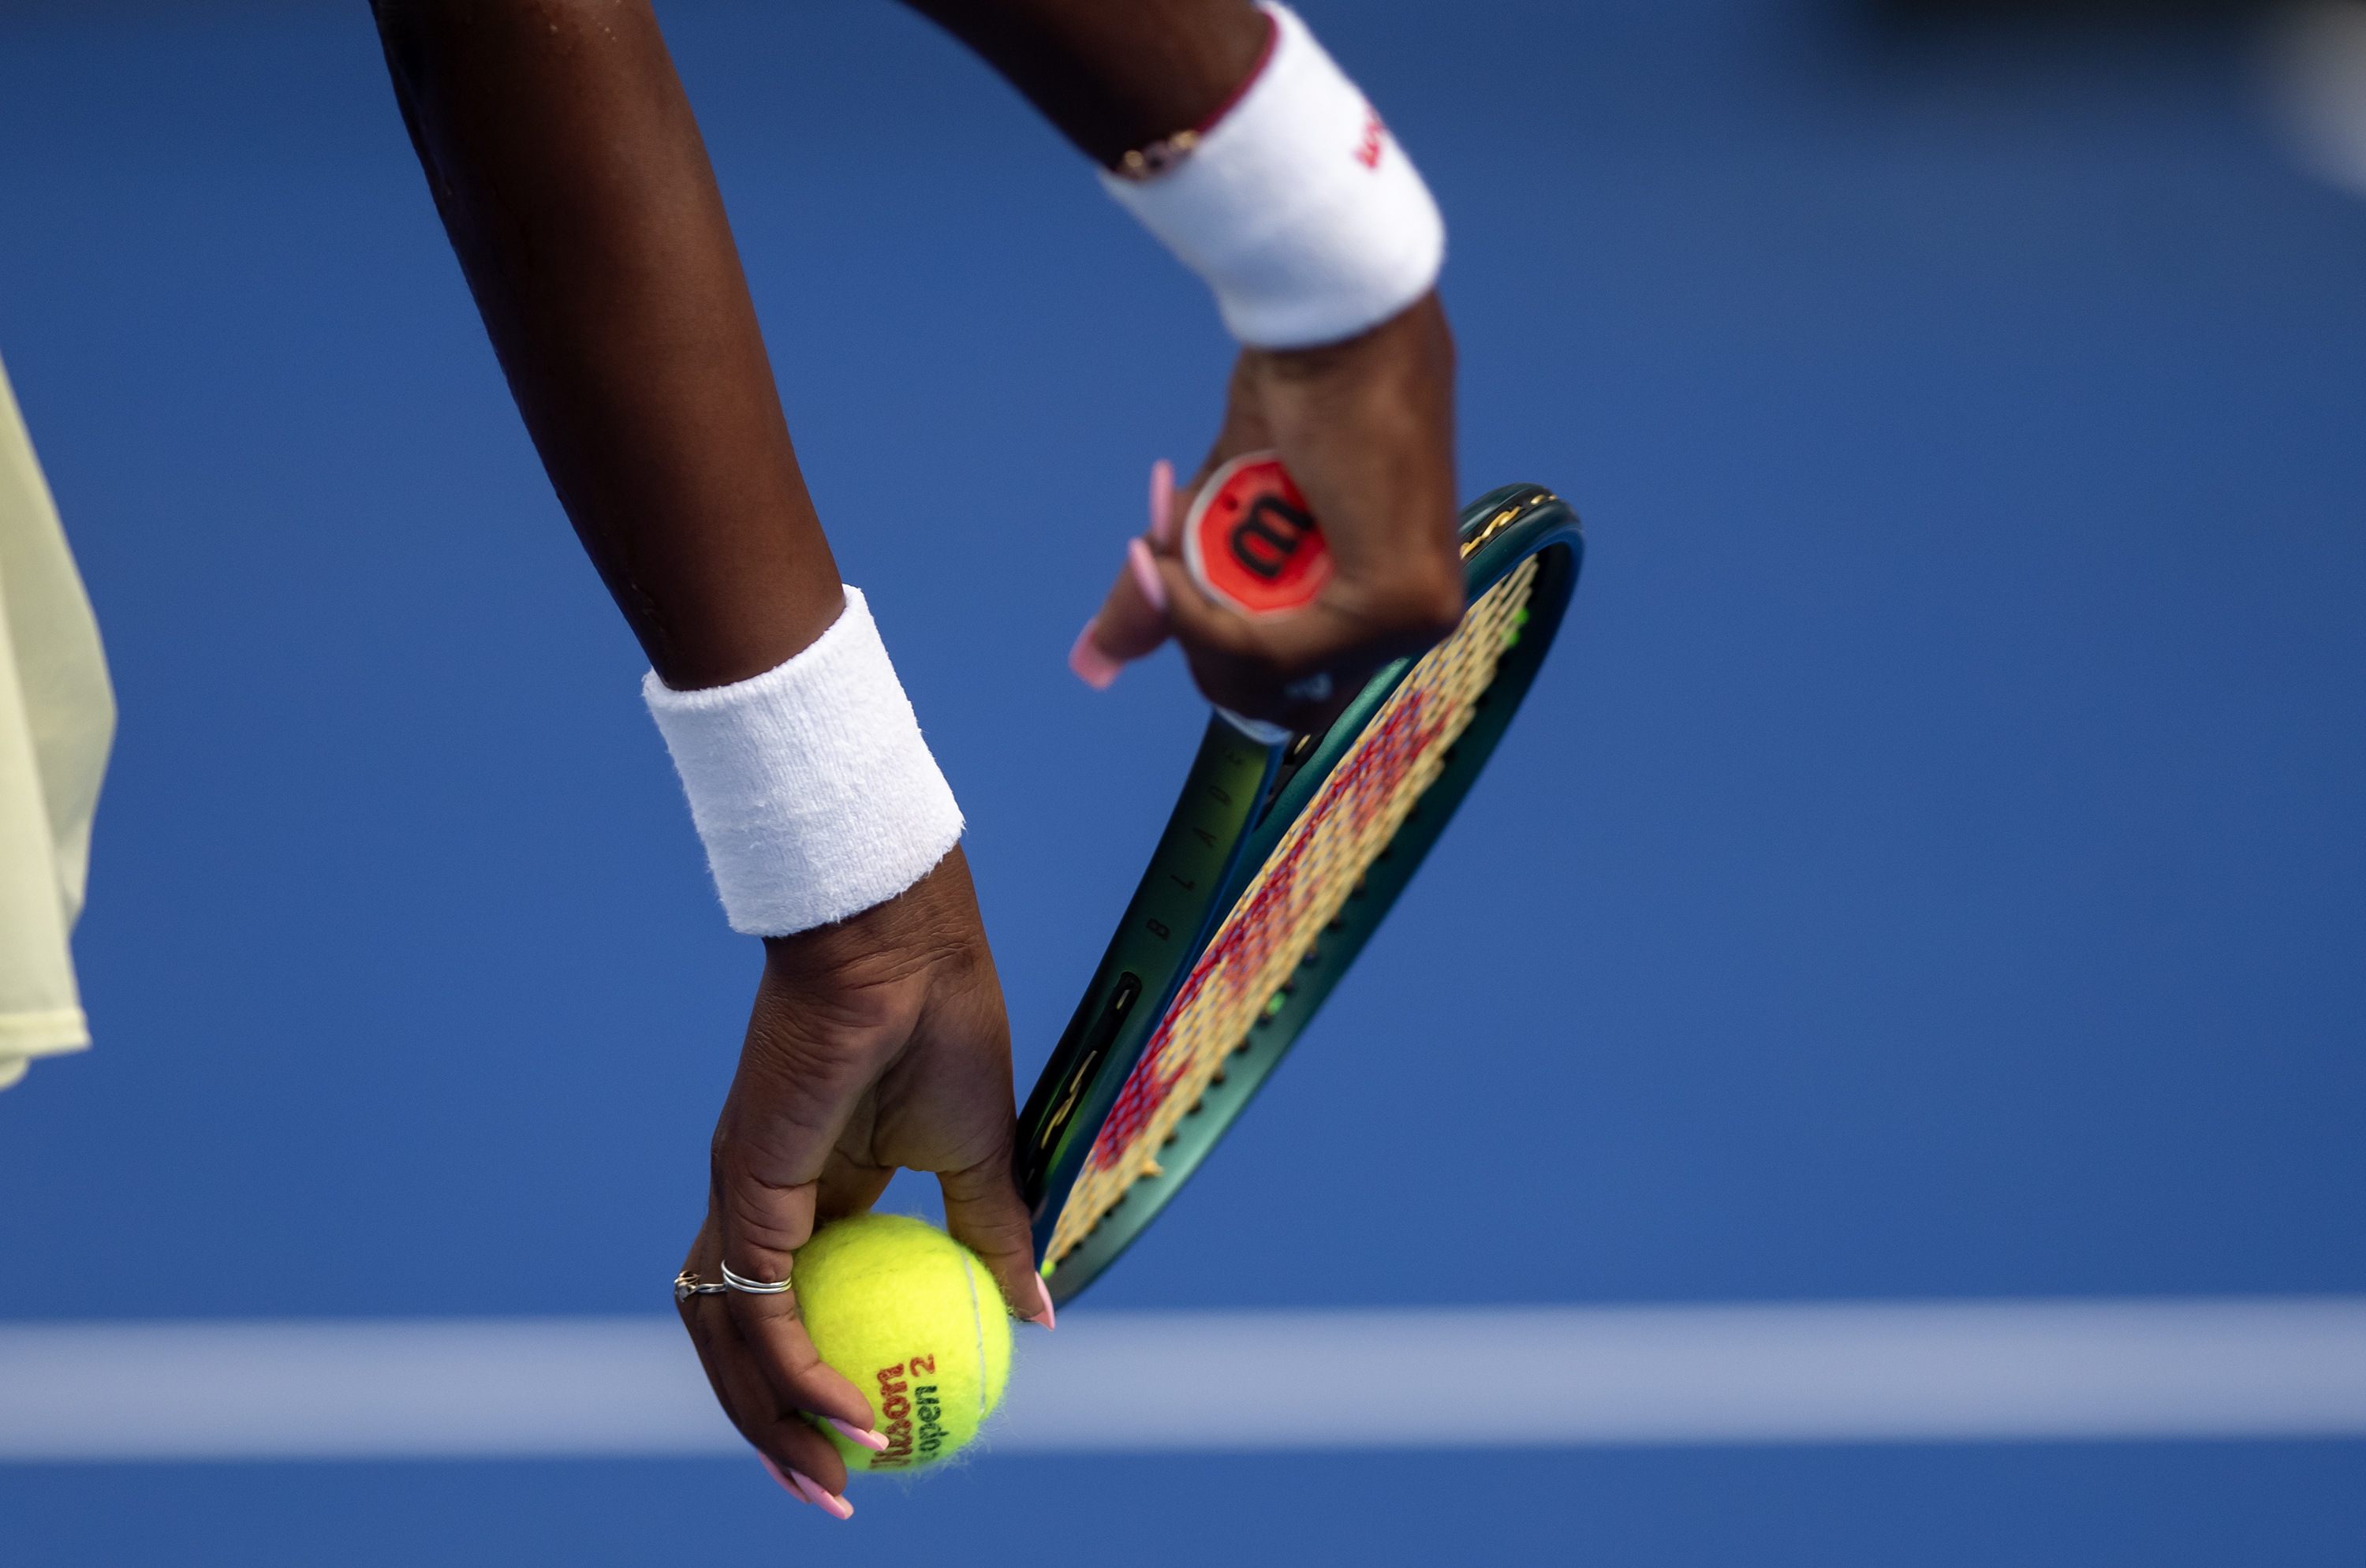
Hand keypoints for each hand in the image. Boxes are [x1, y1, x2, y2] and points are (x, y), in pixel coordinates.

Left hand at [673, 848, 1046, 1517]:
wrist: (902, 942)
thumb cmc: (943, 1019)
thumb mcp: (981, 1154)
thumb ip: (994, 1235)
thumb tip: (1038, 1312)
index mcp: (815, 1192)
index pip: (793, 1309)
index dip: (813, 1382)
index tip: (871, 1440)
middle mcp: (762, 1203)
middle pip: (743, 1344)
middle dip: (775, 1430)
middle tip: (833, 1494)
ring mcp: (742, 1197)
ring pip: (732, 1341)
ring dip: (773, 1423)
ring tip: (830, 1482)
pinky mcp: (743, 1189)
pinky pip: (760, 1311)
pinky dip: (796, 1373)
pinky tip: (846, 1413)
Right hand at [1072, 291, 1465, 730]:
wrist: (1334, 319)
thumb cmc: (1299, 388)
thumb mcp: (1217, 511)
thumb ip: (1173, 592)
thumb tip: (1093, 662)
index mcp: (1388, 597)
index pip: (1287, 683)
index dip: (1210, 648)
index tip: (1164, 575)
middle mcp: (1416, 619)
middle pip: (1269, 691)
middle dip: (1193, 636)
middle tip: (1158, 558)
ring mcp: (1413, 616)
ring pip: (1263, 676)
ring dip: (1189, 615)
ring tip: (1166, 541)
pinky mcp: (1395, 602)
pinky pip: (1269, 653)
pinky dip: (1201, 617)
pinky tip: (1171, 564)